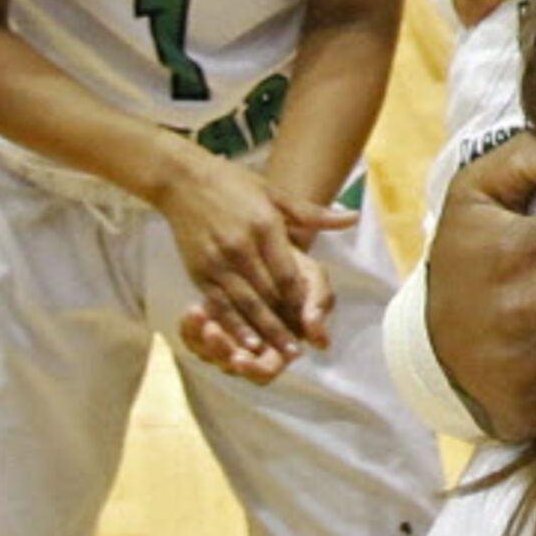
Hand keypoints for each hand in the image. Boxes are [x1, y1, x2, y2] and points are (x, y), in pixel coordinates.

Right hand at [152, 156, 354, 363]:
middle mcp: (241, 246)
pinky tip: (242, 343)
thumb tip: (352, 218)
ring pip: (243, 304)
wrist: (183, 179)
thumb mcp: (275, 193)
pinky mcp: (198, 270)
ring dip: (260, 332)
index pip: (287, 273)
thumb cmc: (233, 184)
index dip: (299, 302)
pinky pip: (218, 304)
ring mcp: (218, 260)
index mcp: (264, 226)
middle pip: (267, 294)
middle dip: (283, 325)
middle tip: (297, 353)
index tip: (311, 323)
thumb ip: (313, 213)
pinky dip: (232, 326)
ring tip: (275, 356)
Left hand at [176, 260, 326, 384]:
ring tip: (198, 314)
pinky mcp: (210, 325)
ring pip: (209, 355)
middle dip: (220, 351)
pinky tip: (191, 310)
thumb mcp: (313, 279)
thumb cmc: (294, 266)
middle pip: (233, 368)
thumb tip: (320, 342)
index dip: (253, 368)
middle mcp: (254, 348)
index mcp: (281, 346)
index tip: (239, 357)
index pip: (266, 371)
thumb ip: (319, 305)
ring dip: (201, 340)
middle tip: (211, 332)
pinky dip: (189, 328)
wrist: (266, 247)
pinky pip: (193, 338)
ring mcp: (230, 338)